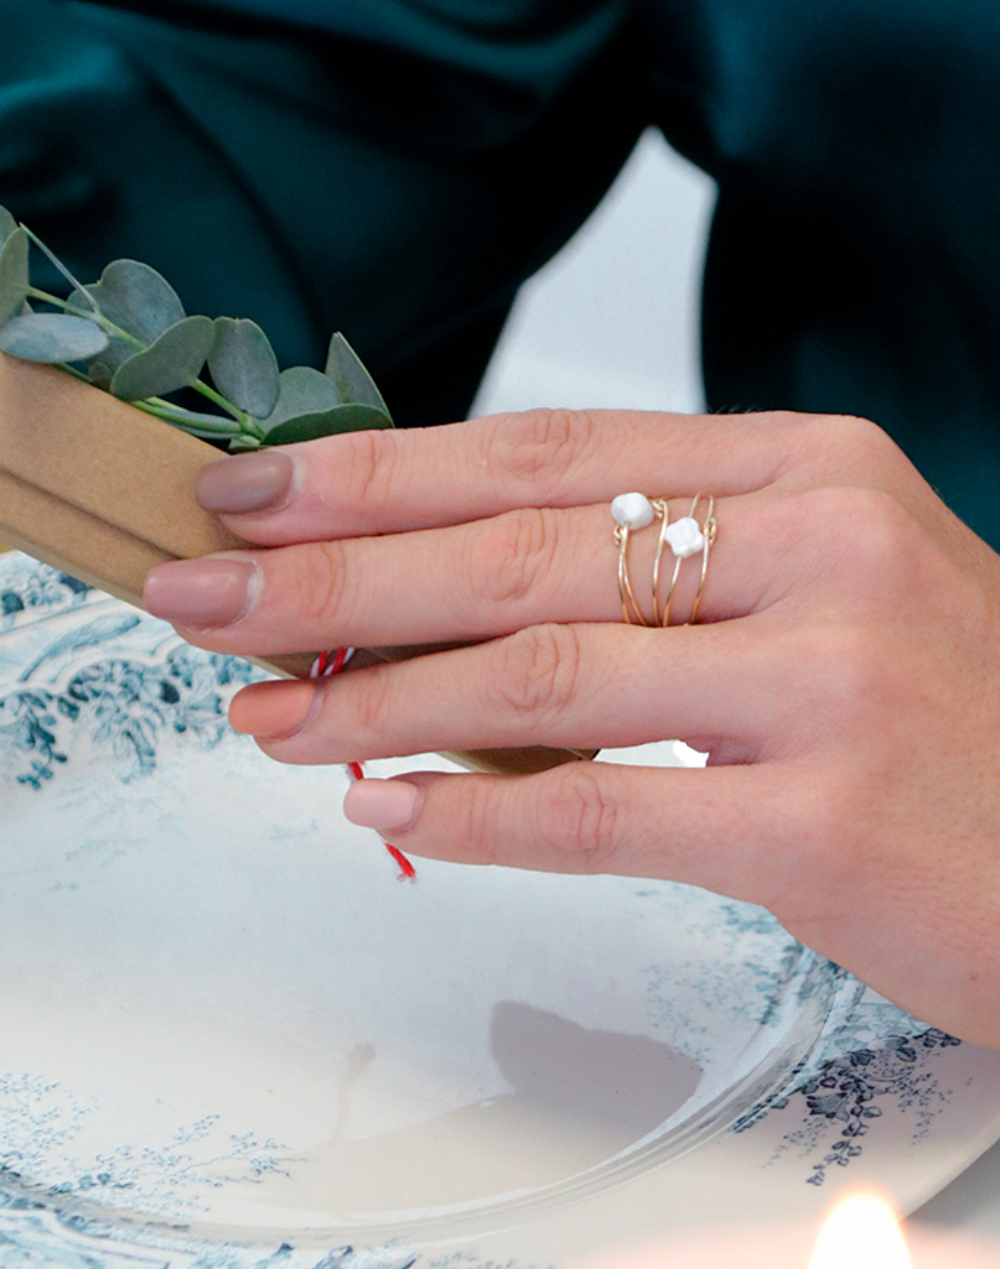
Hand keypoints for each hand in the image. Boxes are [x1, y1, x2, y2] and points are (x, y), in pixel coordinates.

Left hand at [143, 409, 999, 1046]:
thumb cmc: (952, 722)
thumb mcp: (823, 594)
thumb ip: (659, 579)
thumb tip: (448, 602)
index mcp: (808, 470)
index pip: (549, 451)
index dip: (382, 470)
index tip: (258, 493)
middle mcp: (821, 546)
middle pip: (518, 546)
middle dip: (337, 577)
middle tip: (208, 598)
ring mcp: (829, 678)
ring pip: (542, 671)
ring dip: (380, 698)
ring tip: (273, 718)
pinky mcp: (824, 818)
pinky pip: (603, 808)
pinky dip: (477, 813)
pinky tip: (388, 810)